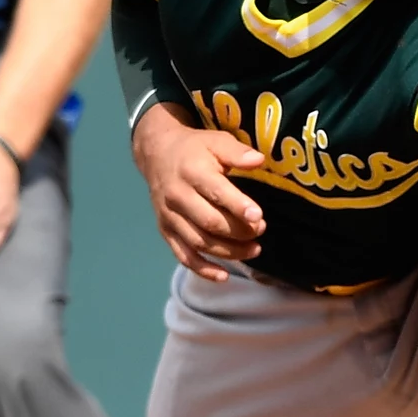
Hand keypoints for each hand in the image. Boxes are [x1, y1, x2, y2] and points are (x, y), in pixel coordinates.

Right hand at [131, 102, 266, 281]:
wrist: (157, 154)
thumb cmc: (194, 149)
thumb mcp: (216, 141)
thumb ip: (236, 152)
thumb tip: (258, 160)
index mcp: (192, 171)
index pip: (216, 193)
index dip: (239, 207)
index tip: (259, 217)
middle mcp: (178, 196)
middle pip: (209, 222)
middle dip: (239, 231)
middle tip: (260, 231)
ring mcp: (169, 216)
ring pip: (199, 242)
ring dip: (228, 252)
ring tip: (254, 250)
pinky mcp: (166, 230)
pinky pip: (183, 255)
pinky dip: (203, 269)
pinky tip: (223, 276)